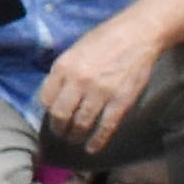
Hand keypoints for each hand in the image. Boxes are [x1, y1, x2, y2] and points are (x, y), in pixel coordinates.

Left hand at [35, 24, 164, 151]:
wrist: (137, 35)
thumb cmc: (104, 40)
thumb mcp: (75, 50)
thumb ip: (64, 72)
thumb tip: (55, 94)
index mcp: (63, 67)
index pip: (46, 98)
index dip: (47, 111)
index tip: (50, 116)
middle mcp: (78, 81)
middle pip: (60, 115)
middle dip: (58, 129)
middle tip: (60, 134)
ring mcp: (100, 93)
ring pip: (81, 124)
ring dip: (75, 136)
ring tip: (74, 140)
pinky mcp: (121, 102)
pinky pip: (106, 127)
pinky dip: (97, 141)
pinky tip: (92, 148)